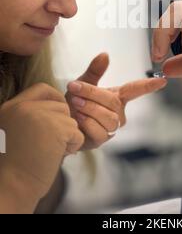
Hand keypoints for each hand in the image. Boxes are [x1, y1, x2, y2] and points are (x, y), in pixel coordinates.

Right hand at [0, 83, 83, 212]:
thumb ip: (33, 115)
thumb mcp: (16, 130)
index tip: (57, 117)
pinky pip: (77, 132)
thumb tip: (62, 107)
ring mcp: (39, 115)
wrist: (11, 187)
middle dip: (62, 124)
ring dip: (67, 136)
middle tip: (50, 144)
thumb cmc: (15, 164)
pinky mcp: (56, 127)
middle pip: (60, 105)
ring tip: (50, 151)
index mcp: (12, 106)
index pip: (42, 88)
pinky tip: (56, 156)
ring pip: (70, 119)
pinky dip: (72, 146)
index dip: (55, 99)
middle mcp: (24, 107)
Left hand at [66, 53, 167, 149]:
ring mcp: (111, 127)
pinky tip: (77, 119)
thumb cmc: (73, 103)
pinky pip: (99, 131)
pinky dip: (86, 123)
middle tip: (73, 88)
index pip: (135, 89)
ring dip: (88, 108)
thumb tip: (105, 54)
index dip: (149, 85)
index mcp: (117, 96)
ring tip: (74, 103)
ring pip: (108, 117)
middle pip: (113, 101)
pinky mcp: (101, 140)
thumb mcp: (82, 83)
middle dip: (92, 93)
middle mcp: (118, 112)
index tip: (162, 80)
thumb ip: (94, 70)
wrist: (57, 123)